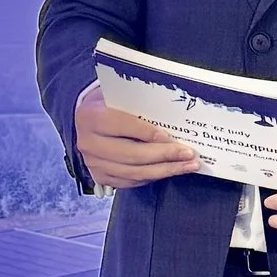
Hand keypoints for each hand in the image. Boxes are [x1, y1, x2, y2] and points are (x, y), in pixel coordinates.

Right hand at [74, 79, 198, 190]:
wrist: (88, 120)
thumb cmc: (109, 104)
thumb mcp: (118, 95)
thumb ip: (138, 103)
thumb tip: (170, 114)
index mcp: (91, 117)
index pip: (122, 126)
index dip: (147, 133)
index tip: (170, 137)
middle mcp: (88, 142)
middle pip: (131, 154)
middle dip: (164, 155)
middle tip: (188, 153)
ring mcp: (94, 163)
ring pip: (134, 172)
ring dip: (165, 170)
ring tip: (187, 165)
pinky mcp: (101, 177)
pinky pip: (132, 181)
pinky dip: (153, 177)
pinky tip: (170, 170)